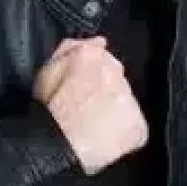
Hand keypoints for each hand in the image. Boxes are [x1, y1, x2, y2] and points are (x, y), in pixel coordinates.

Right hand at [32, 37, 147, 173]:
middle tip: (85, 110)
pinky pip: (133, 128)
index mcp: (93, 56)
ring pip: (124, 102)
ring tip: (93, 127)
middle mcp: (117, 73)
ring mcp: (130, 100)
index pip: (100, 56)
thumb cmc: (49, 109)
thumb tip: (97, 40)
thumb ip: (70, 48)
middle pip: (114, 79)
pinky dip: (122, 133)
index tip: (80, 88)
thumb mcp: (47, 71)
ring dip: (113, 111)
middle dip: (103, 92)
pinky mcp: (138, 126)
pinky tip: (105, 139)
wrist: (62, 145)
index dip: (90, 74)